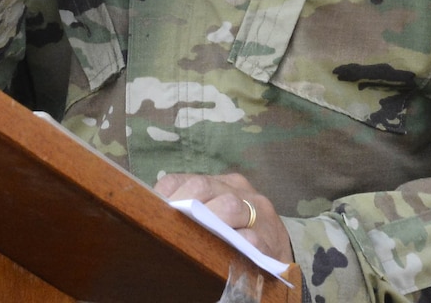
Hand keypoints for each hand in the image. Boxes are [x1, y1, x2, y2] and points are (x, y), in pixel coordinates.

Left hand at [154, 172, 293, 265]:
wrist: (277, 248)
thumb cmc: (236, 231)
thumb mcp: (215, 213)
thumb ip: (191, 209)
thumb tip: (155, 213)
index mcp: (220, 182)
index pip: (185, 179)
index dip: (167, 194)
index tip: (153, 210)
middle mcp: (238, 189)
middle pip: (203, 187)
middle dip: (183, 204)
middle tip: (170, 223)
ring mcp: (258, 211)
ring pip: (229, 206)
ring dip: (207, 220)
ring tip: (194, 233)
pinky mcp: (271, 237)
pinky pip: (252, 238)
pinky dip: (236, 243)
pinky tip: (225, 250)